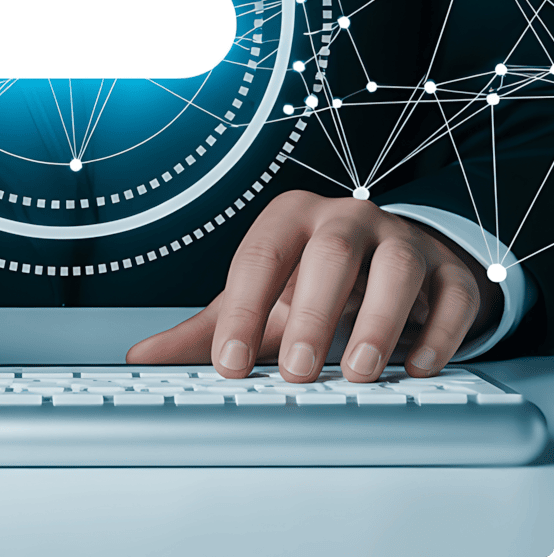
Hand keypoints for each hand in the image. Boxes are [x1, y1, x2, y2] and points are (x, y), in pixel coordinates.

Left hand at [127, 190, 502, 381]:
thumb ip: (207, 329)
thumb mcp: (260, 299)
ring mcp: (402, 238)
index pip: (260, 257)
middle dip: (313, 311)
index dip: (244, 310)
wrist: (389, 266)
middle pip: (330, 252)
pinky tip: (416, 367)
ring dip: (379, 320)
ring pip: (397, 264)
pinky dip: (437, 331)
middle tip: (297, 372)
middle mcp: (346, 217)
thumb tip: (139, 358)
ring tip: (358, 372)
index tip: (230, 365)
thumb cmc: (311, 282)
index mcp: (290, 218)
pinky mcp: (447, 270)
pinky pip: (450, 294)